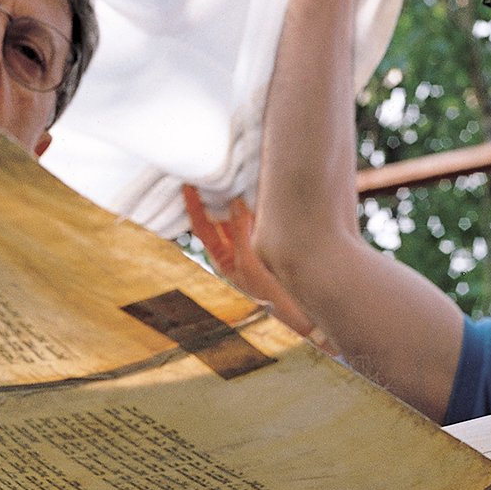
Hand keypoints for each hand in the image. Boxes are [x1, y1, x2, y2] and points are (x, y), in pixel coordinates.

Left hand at [182, 188, 321, 339]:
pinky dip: (256, 208)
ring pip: (240, 219)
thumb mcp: (250, 262)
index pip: (203, 228)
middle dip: (216, 200)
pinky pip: (259, 222)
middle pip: (220, 221)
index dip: (194, 207)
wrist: (302, 314)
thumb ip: (240, 231)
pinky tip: (259, 194)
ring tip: (234, 179)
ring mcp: (254, 249)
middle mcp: (236, 254)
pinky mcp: (271, 245)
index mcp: (224, 261)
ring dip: (237, 201)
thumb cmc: (272, 295)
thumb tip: (234, 202)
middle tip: (213, 175)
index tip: (188, 186)